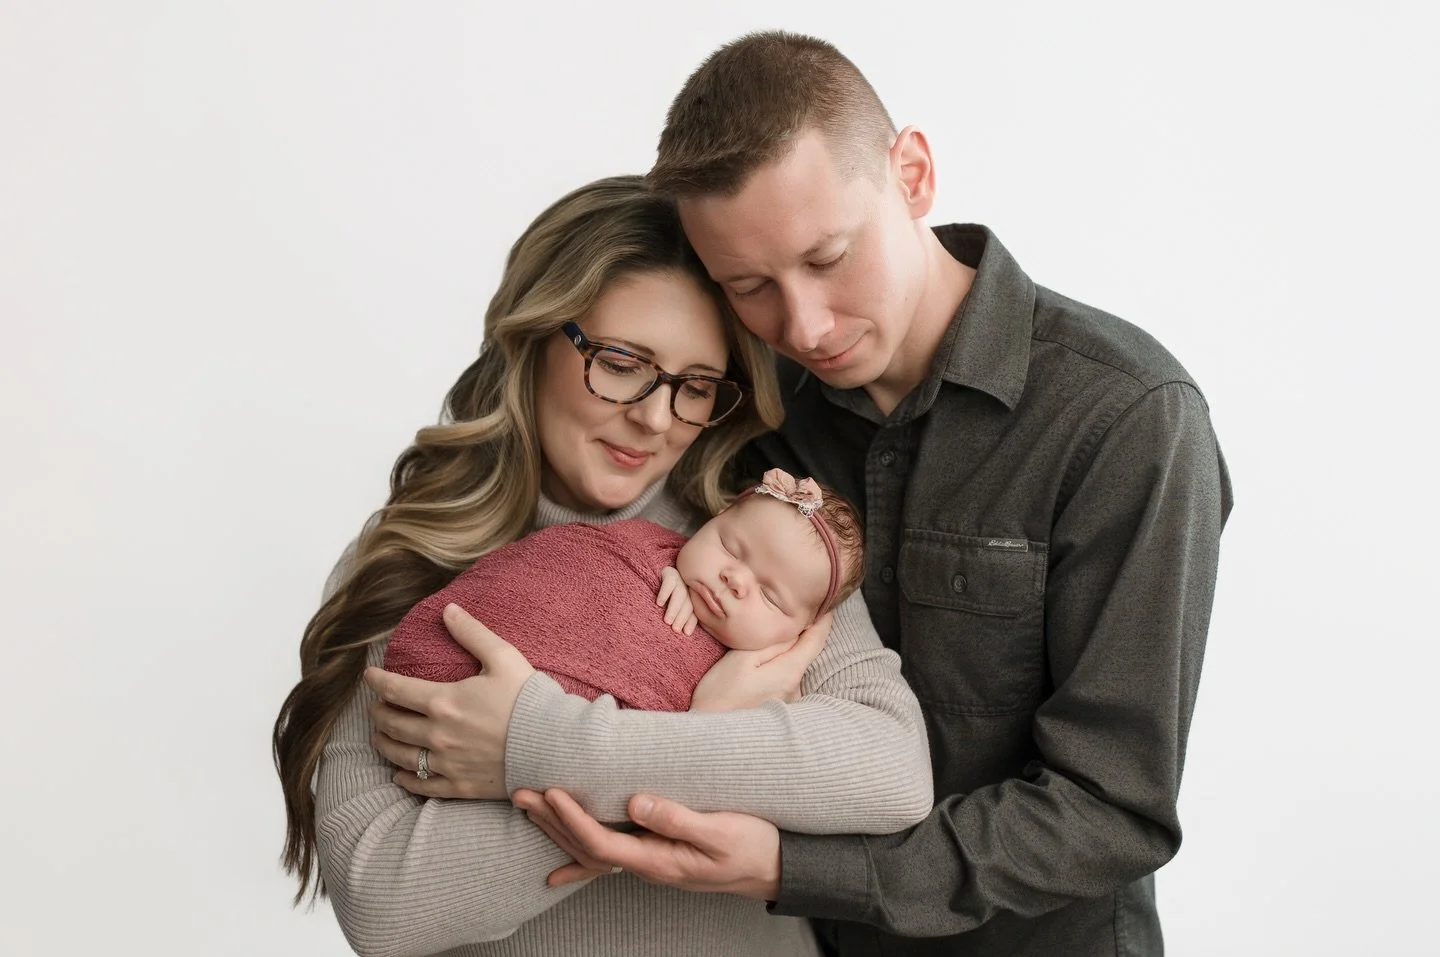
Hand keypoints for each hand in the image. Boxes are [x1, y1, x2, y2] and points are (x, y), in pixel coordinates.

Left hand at [364, 603, 534, 799]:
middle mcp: (438, 735)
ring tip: (379, 736)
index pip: (396, 690)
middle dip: (378, 712)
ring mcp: (447, 763)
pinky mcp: (460, 786)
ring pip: (400, 755)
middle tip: (374, 706)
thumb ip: (472, 633)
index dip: (377, 681)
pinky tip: (399, 774)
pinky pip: (422, 785)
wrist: (554, 746)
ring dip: (384, 743)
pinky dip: (405, 779)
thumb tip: (448, 610)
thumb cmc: (530, 700)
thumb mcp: (504, 657)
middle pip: (392, 724)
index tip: (368, 676)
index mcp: (445, 701)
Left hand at [514, 788, 780, 899]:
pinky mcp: (656, 855)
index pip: (602, 843)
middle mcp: (647, 866)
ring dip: (557, 830)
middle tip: (520, 794)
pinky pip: (608, 858)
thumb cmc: (752, 845)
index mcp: (659, 860)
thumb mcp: (721, 831)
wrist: (774, 868)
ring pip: (591, 852)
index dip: (573, 819)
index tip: (552, 793)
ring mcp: (649, 863)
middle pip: (586, 848)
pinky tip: (557, 872)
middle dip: (551, 821)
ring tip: (529, 807)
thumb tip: (636, 802)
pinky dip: (579, 860)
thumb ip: (678, 818)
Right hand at [657, 567, 697, 635]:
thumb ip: (680, 616)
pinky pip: (669, 582)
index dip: (691, 622)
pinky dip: (665, 593)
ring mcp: (679, 579)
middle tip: (675, 629)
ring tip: (667, 621)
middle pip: (688, 604)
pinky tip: (659, 603)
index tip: (687, 633)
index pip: (694, 611)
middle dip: (682, 618)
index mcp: (692, 598)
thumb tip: (685, 634)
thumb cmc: (664, 598)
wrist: (655, 574)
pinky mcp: (669, 572)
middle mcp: (687, 588)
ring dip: (674, 609)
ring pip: (680, 594)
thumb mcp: (673, 608)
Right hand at [688, 612, 830, 711]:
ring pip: (796, 666)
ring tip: (777, 637)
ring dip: (791, 652)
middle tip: (799, 612)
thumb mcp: (742, 658)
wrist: (710, 731)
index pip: (816, 640)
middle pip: (808, 653)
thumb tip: (795, 630)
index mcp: (789, 672)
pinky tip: (766, 665)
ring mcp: (789, 700)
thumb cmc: (720, 692)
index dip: (824, 619)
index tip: (826, 604)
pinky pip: (787, 679)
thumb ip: (773, 643)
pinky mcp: (780, 707)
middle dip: (806, 634)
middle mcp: (795, 688)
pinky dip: (783, 667)